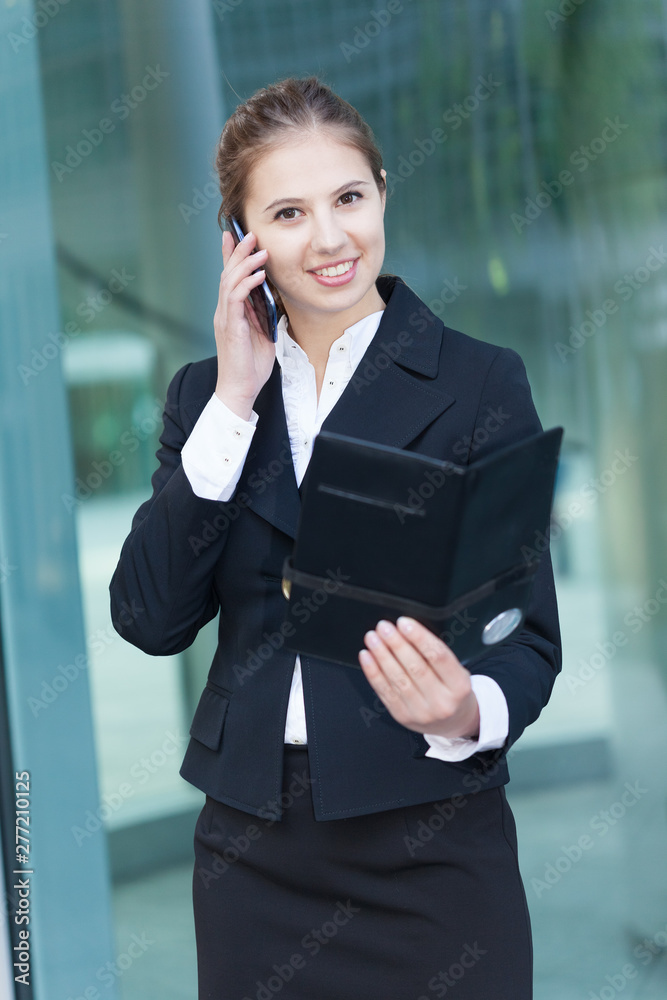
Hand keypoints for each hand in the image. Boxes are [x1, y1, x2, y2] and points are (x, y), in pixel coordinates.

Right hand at [214, 230, 276, 419]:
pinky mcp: (230, 327)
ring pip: (230, 281)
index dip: (231, 256)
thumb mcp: (262, 334)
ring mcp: (225, 318)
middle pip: (227, 273)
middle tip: (249, 233)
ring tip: (258, 249)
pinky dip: (248, 284)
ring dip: (245, 263)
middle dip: (238, 251)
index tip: (235, 235)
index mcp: (231, 312)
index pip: (230, 278)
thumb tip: (272, 298)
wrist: (240, 389)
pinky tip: (260, 275)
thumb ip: (263, 316)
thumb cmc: (250, 366)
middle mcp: (224, 311)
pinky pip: (236, 298)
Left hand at [358, 617, 479, 739]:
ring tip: (373, 638)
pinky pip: (385, 692)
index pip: (438, 656)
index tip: (404, 623)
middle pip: (416, 667)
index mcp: (459, 686)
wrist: (452, 723)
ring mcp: (421, 712)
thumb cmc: (452, 691)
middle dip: (396, 644)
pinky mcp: (403, 717)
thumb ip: (435, 654)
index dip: (419, 637)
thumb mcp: (456, 671)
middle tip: (384, 627)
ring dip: (382, 655)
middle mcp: (441, 702)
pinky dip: (373, 672)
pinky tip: (367, 657)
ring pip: (398, 679)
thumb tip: (406, 630)